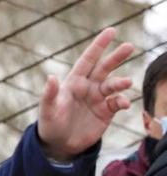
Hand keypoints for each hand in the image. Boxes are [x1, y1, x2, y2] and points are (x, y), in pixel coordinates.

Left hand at [37, 27, 134, 160]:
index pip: (88, 60)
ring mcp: (98, 99)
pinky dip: (123, 101)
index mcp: (74, 82)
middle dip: (116, 57)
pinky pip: (118, 102)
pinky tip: (123, 104)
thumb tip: (51, 77)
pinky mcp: (106, 112)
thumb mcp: (47, 110)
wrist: (59, 144)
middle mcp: (88, 87)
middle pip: (104, 68)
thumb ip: (49, 94)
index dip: (98, 46)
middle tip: (129, 46)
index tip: (111, 31)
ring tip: (126, 82)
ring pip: (113, 85)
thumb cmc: (50, 124)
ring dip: (120, 82)